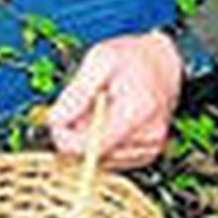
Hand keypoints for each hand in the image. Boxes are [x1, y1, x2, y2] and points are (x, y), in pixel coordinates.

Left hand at [46, 31, 180, 168]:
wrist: (162, 64)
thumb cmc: (133, 58)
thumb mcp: (99, 59)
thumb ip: (76, 91)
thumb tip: (55, 120)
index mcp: (137, 112)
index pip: (92, 146)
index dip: (65, 136)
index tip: (55, 118)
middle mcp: (148, 137)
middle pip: (91, 154)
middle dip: (76, 133)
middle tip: (79, 106)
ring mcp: (148, 149)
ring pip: (97, 159)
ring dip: (87, 137)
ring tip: (97, 109)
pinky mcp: (145, 155)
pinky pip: (109, 159)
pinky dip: (100, 141)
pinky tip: (106, 121)